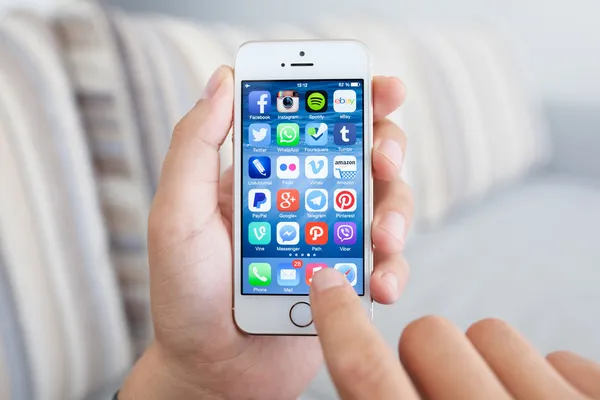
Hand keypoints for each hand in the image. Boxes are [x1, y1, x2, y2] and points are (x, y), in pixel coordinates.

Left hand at [119, 66, 412, 398]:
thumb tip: (224, 80)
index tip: (380, 90)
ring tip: (382, 239)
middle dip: (387, 147)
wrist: (212, 370)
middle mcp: (307, 201)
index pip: (315, 122)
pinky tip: (379, 284)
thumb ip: (195, 147)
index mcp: (268, 176)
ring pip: (386, 205)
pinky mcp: (348, 280)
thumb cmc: (186, 294)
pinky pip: (387, 262)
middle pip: (364, 155)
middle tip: (383, 160)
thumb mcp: (177, 214)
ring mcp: (332, 240)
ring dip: (396, 212)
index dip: (352, 98)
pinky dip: (393, 268)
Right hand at [310, 268, 599, 399]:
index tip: (329, 286)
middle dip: (425, 359)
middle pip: (429, 336)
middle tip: (438, 398)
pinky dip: (544, 383)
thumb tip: (358, 378)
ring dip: (485, 366)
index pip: (367, 374)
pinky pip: (559, 356)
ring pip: (493, 334)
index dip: (338, 322)